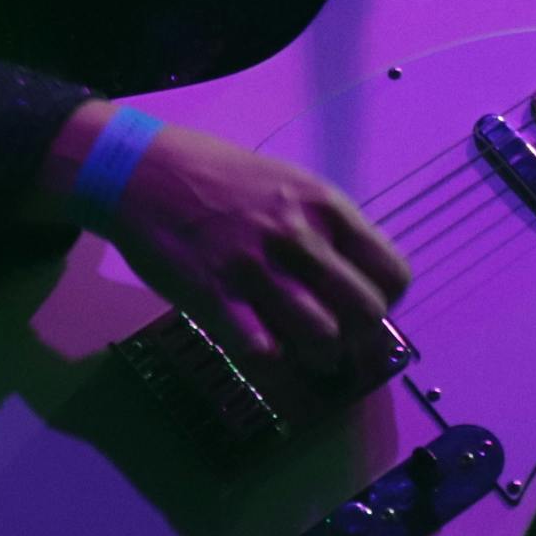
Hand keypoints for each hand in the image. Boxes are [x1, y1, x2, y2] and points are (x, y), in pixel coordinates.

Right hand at [94, 123, 411, 376]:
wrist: (143, 172)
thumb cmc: (218, 178)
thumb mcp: (288, 184)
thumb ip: (325, 228)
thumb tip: (357, 278)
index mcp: (325, 206)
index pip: (392, 272)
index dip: (387, 302)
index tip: (368, 311)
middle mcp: (299, 236)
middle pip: (366, 313)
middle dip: (361, 340)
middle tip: (343, 344)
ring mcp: (256, 268)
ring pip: (322, 338)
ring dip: (321, 358)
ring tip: (308, 356)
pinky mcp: (215, 296)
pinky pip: (263, 351)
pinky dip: (272, 362)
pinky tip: (264, 350)